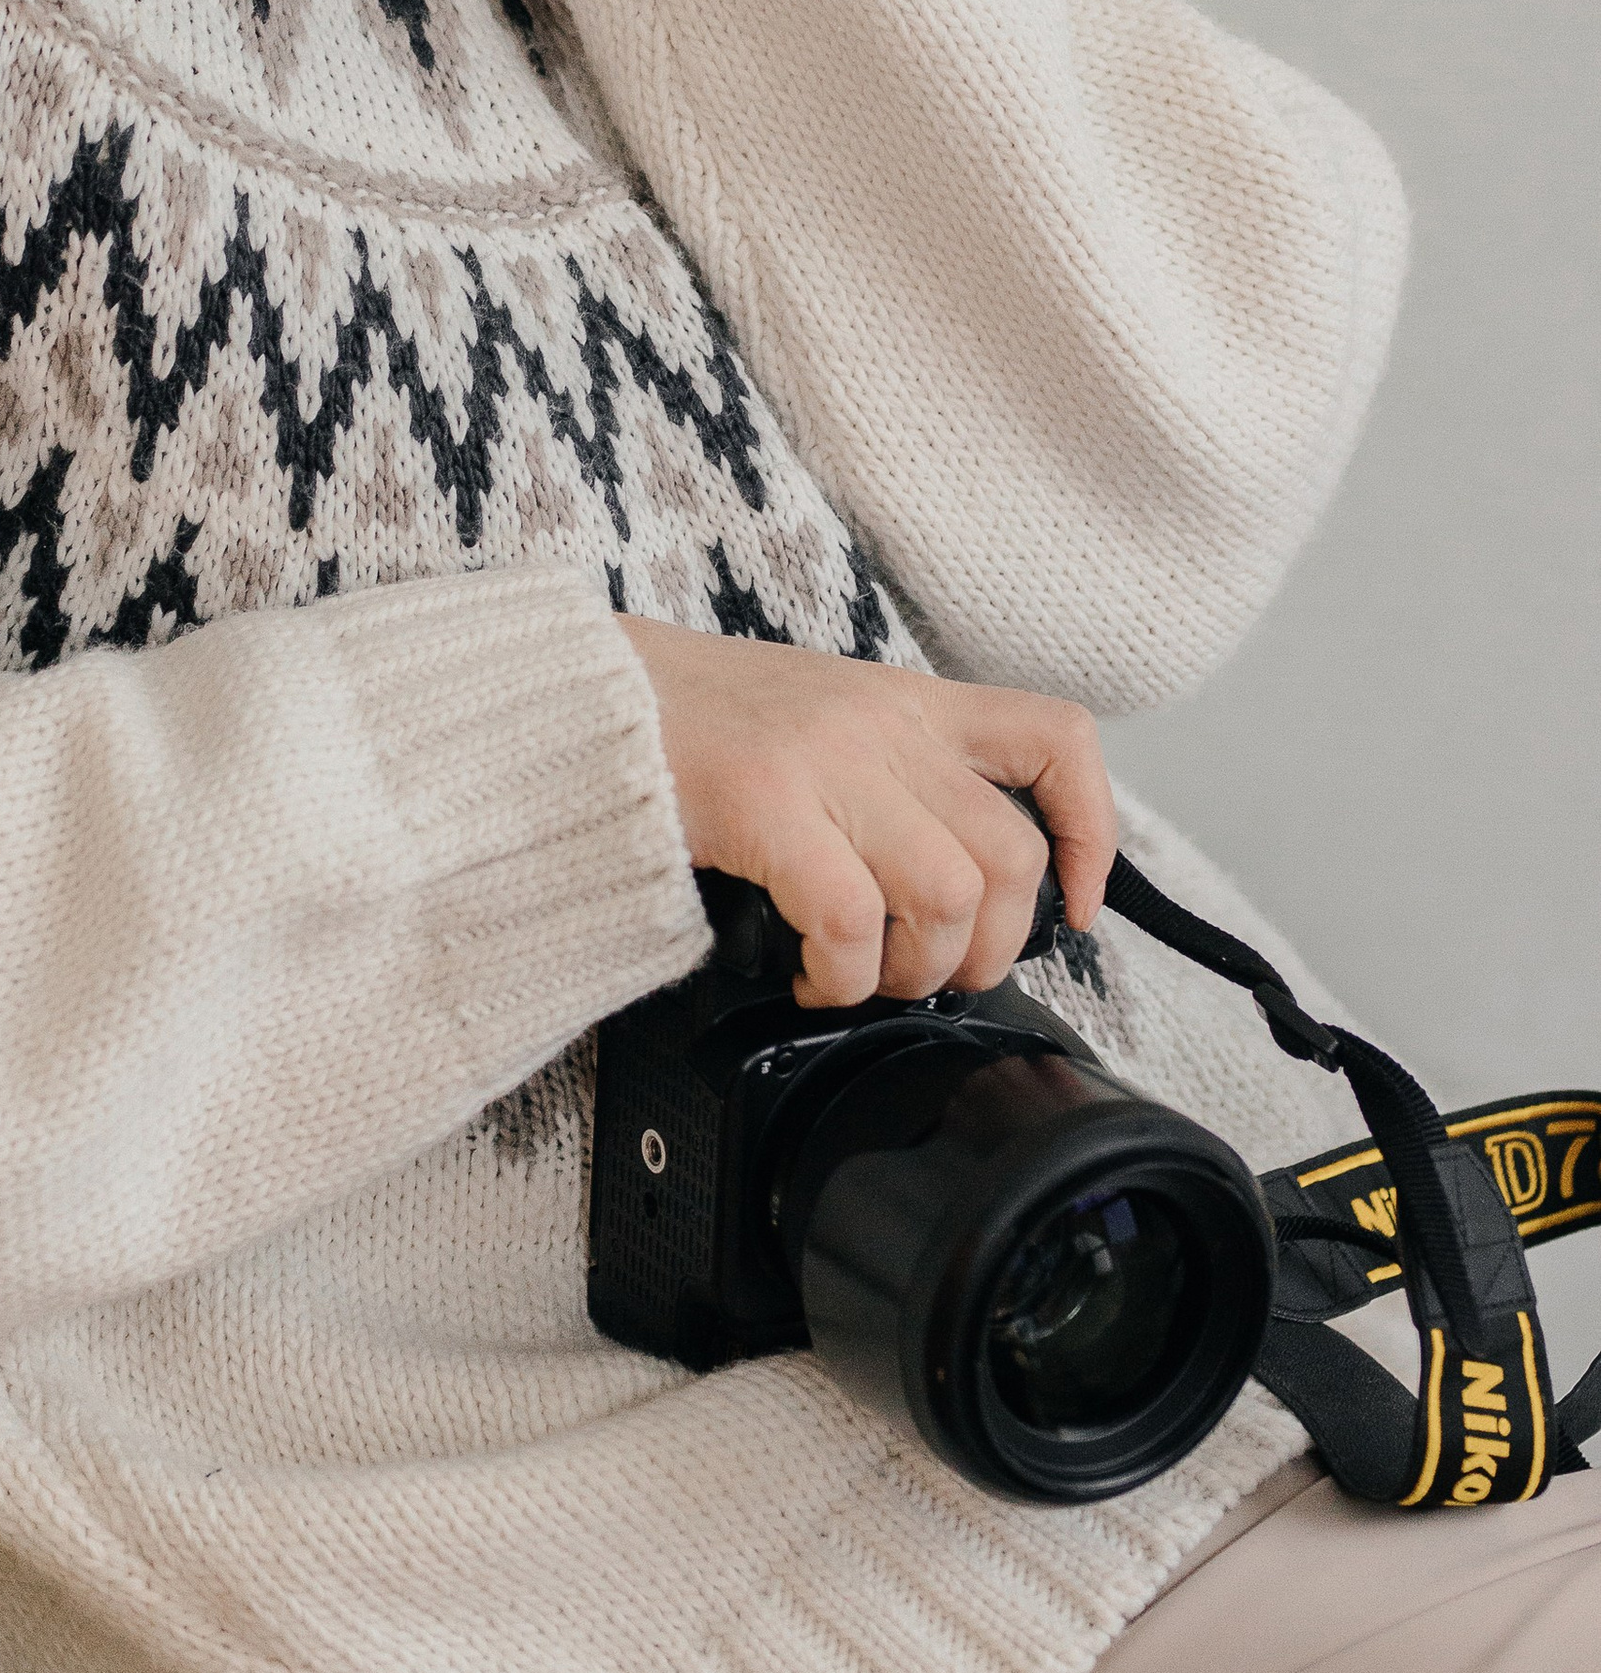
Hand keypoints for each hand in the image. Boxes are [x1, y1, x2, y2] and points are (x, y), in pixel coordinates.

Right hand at [617, 622, 1115, 1007]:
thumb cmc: (685, 723)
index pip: (1056, 740)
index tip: (1077, 902)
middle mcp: (881, 723)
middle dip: (985, 950)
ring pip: (946, 896)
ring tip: (860, 979)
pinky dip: (842, 976)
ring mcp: (825, 759)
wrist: (580, 694)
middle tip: (928, 973)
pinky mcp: (765, 802)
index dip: (1091, 831)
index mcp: (904, 699)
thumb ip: (887, 778)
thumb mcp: (817, 722)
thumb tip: (948, 889)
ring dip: (911, 971)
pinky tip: (810, 977)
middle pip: (1009, 858)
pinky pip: (852, 920)